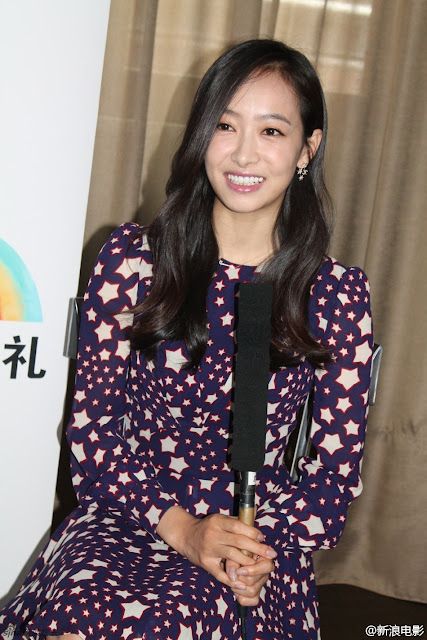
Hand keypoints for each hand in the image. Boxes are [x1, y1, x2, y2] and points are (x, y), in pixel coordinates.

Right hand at [156, 506, 276, 591]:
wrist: (186, 536)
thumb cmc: (208, 527)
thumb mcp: (220, 518)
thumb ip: (237, 518)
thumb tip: (255, 511)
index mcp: (218, 521)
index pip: (238, 526)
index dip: (253, 532)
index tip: (263, 539)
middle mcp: (213, 534)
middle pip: (239, 541)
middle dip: (257, 549)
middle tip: (271, 554)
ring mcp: (209, 550)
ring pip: (232, 557)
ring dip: (248, 563)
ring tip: (260, 566)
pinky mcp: (206, 563)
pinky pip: (221, 573)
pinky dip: (233, 580)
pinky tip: (243, 583)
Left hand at [226, 556, 274, 606]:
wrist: (235, 557)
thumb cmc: (236, 552)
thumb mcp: (234, 551)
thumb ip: (232, 562)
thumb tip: (233, 577)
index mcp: (265, 558)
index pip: (266, 566)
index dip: (252, 570)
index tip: (239, 570)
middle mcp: (265, 572)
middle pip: (254, 581)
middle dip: (239, 579)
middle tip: (232, 573)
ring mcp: (261, 584)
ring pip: (252, 591)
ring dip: (238, 588)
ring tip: (232, 580)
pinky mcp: (257, 594)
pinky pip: (252, 601)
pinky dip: (242, 597)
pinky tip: (236, 589)